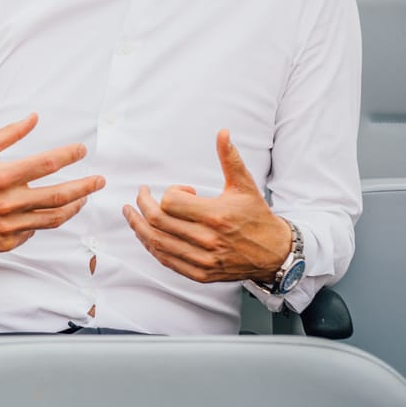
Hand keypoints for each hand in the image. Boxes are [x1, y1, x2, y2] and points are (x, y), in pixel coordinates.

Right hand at [0, 113, 104, 251]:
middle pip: (58, 196)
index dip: (69, 156)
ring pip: (53, 218)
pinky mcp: (7, 241)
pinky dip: (45, 220)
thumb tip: (34, 118)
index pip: (46, 164)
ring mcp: (8, 226)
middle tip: (99, 180)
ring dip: (74, 207)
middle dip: (84, 187)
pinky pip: (35, 231)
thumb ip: (9, 133)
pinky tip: (50, 211)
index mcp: (1, 177)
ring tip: (84, 198)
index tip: (82, 151)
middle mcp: (7, 203)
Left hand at [122, 129, 291, 283]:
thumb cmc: (257, 216)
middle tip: (141, 196)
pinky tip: (146, 235)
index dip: (170, 192)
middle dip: (143, 205)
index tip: (181, 190)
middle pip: (158, 221)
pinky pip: (166, 260)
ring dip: (138, 226)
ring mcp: (203, 259)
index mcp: (216, 215)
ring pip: (156, 242)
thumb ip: (230, 159)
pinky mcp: (200, 274)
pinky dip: (152, 246)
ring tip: (130, 214)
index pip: (171, 202)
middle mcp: (207, 239)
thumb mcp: (245, 186)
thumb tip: (222, 132)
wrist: (275, 253)